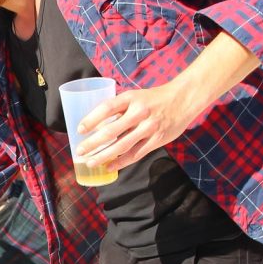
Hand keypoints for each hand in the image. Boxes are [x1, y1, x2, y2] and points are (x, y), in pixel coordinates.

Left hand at [76, 83, 194, 169]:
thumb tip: (96, 125)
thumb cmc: (153, 99)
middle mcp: (139, 112)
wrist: (183, 99)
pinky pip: (136, 154)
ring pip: (122, 145)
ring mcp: (148, 127)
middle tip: (79, 151)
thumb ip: (119, 109)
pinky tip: (110, 166)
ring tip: (90, 162)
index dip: (91, 119)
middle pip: (111, 130)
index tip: (79, 130)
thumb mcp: (135, 97)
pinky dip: (121, 162)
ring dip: (104, 155)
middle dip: (92, 143)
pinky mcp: (157, 139)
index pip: (106, 108)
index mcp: (130, 98)